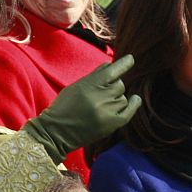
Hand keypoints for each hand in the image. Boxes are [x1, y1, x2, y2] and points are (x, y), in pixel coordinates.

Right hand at [23, 55, 141, 162]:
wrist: (56, 132)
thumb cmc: (64, 107)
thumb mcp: (75, 86)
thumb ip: (94, 75)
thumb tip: (110, 65)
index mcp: (89, 85)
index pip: (112, 71)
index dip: (124, 64)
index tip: (131, 59)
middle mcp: (100, 97)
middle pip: (119, 85)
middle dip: (113, 87)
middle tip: (101, 95)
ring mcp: (107, 112)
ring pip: (123, 98)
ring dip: (116, 99)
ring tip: (103, 106)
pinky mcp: (111, 124)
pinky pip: (129, 111)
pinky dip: (133, 104)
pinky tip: (135, 99)